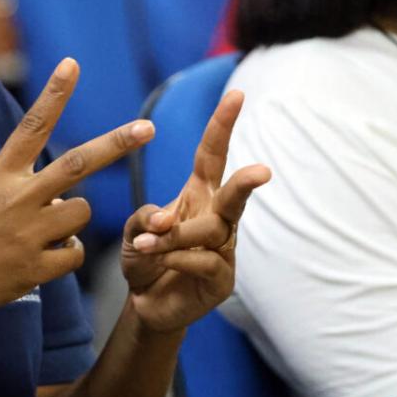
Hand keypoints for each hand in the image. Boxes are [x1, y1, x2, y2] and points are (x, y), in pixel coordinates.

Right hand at [0, 58, 154, 326]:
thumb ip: (19, 191)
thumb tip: (63, 202)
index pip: (32, 125)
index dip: (54, 93)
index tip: (72, 64)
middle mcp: (17, 198)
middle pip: (79, 163)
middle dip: (117, 143)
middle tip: (148, 127)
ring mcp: (27, 234)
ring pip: (79, 213)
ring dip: (69, 221)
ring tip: (38, 233)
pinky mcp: (33, 269)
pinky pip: (73, 256)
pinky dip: (63, 256)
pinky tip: (36, 261)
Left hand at [120, 90, 270, 333]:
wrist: (147, 303)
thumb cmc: (145, 257)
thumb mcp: (134, 231)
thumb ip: (144, 218)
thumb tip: (164, 221)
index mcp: (198, 194)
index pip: (213, 154)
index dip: (223, 124)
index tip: (237, 93)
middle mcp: (217, 217)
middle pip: (234, 195)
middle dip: (247, 182)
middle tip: (262, 172)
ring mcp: (224, 249)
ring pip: (209, 232)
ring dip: (174, 236)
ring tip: (146, 244)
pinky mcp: (222, 279)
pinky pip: (205, 261)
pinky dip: (177, 258)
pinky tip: (159, 262)